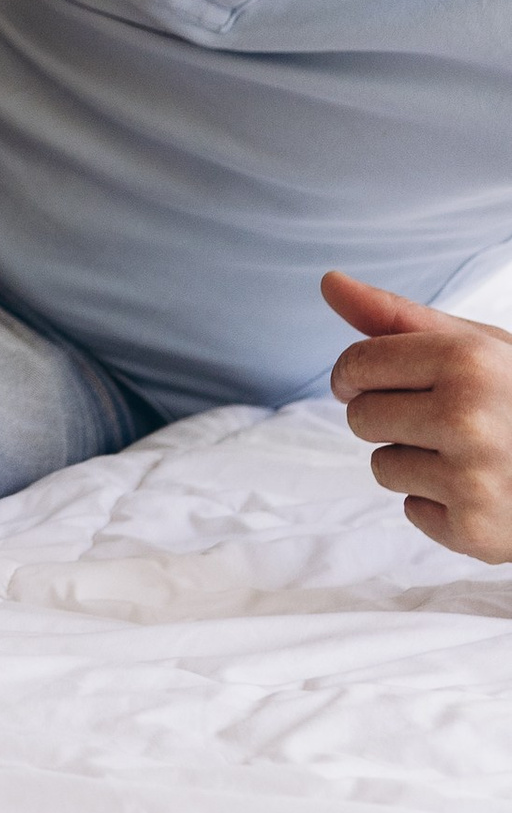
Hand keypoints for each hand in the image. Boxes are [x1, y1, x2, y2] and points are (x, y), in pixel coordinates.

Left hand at [325, 270, 511, 559]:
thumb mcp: (478, 346)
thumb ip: (398, 317)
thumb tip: (329, 282)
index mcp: (467, 360)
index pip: (355, 365)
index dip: (356, 374)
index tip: (374, 380)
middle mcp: (467, 417)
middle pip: (359, 418)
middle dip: (389, 418)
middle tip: (449, 420)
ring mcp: (471, 478)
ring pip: (381, 467)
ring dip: (415, 463)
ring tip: (472, 454)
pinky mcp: (473, 530)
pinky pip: (411, 510)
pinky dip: (439, 505)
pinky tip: (484, 490)